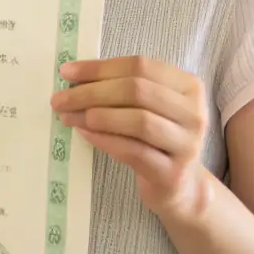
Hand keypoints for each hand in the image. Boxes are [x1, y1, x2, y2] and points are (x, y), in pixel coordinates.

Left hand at [50, 55, 208, 220]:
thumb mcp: (147, 107)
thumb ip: (121, 88)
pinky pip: (133, 151)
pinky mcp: (173, 174)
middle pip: (137, 91)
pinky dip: (104, 139)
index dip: (100, 67)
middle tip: (60, 98)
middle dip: (92, 92)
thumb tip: (73, 75)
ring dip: (96, 115)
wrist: (180, 187)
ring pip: (137, 120)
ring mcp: (187, 145)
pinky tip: (84, 133)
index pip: (140, 66)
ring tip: (67, 116)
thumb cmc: (156, 139)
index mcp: (189, 86)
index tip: (66, 72)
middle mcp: (194, 113)